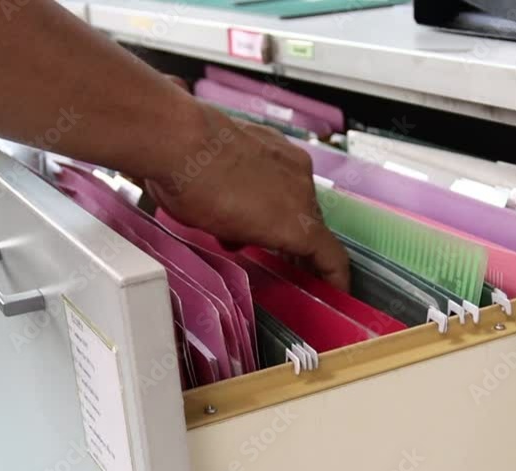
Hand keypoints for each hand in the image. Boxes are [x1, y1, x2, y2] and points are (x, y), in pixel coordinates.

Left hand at [144, 105, 349, 290]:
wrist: (179, 138)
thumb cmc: (195, 191)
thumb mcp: (219, 232)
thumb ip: (242, 236)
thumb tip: (239, 232)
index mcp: (297, 224)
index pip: (332, 257)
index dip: (336, 278)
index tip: (335, 287)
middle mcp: (303, 190)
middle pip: (312, 224)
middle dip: (297, 242)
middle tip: (281, 256)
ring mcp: (291, 160)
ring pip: (296, 194)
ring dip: (280, 209)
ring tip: (247, 217)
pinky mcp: (274, 138)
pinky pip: (281, 168)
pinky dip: (268, 181)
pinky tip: (241, 183)